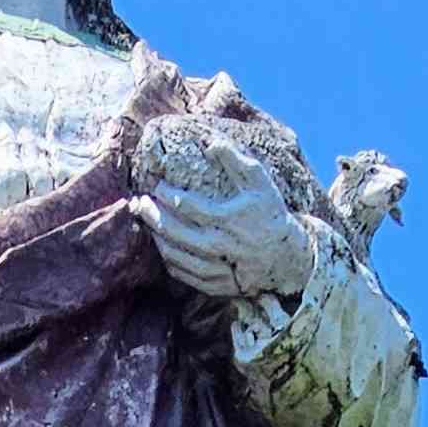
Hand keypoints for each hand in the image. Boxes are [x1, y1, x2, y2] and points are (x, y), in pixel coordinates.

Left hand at [139, 141, 314, 307]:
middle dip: (152, 215)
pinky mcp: (213, 285)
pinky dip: (167, 259)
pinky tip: (162, 245)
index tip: (158, 185)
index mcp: (228, 219)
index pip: (186, 205)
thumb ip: (234, 160)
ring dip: (156, 237)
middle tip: (141, 203)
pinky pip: (181, 273)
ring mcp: (214, 268)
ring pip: (173, 254)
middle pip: (173, 231)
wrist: (286, 258)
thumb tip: (209, 142)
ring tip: (147, 222)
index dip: (167, 194)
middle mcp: (218, 246)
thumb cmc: (271, 214)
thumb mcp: (259, 182)